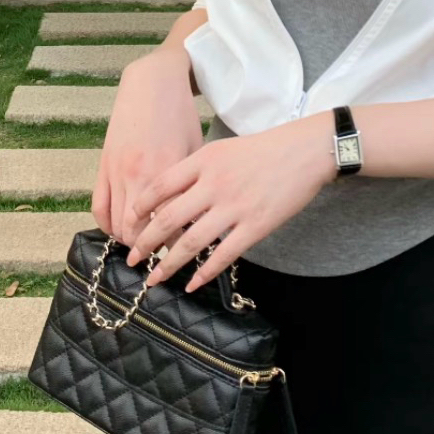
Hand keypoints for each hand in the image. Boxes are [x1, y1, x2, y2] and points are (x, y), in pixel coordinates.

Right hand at [91, 49, 203, 248]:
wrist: (152, 83)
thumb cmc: (180, 115)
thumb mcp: (195, 150)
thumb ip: (191, 186)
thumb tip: (198, 220)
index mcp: (167, 174)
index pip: (169, 226)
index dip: (177, 247)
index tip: (186, 256)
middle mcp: (139, 177)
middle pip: (138, 233)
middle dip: (151, 251)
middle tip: (163, 259)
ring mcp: (116, 173)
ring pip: (117, 225)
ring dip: (129, 242)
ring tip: (143, 249)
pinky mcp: (103, 166)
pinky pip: (98, 208)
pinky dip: (107, 226)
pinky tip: (119, 231)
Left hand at [123, 111, 336, 291]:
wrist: (305, 151)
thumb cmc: (262, 150)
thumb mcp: (223, 150)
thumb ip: (196, 170)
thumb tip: (168, 195)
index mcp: (204, 161)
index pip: (160, 186)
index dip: (140, 209)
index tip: (128, 224)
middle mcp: (214, 184)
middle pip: (169, 218)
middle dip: (145, 242)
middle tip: (132, 258)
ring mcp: (235, 206)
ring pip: (192, 242)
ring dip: (168, 264)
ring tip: (154, 279)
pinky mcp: (255, 225)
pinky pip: (224, 255)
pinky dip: (204, 272)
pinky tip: (192, 284)